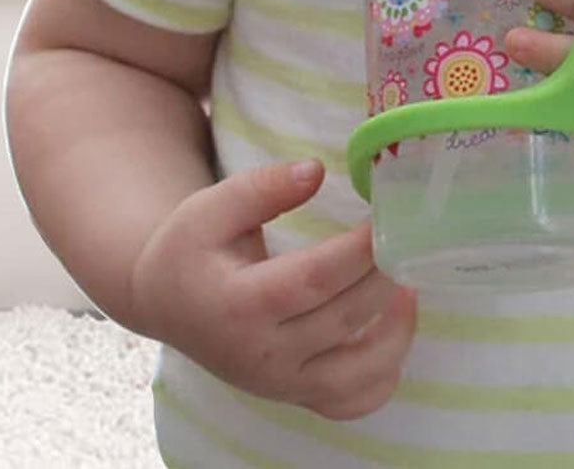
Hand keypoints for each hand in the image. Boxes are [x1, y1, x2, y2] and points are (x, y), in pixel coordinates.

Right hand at [130, 160, 416, 419]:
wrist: (164, 304)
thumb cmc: (190, 250)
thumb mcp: (208, 209)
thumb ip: (261, 188)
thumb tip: (316, 170)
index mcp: (236, 305)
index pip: (312, 279)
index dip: (357, 250)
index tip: (387, 216)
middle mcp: (260, 354)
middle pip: (342, 319)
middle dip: (384, 277)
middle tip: (409, 239)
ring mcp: (280, 383)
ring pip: (356, 375)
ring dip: (396, 332)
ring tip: (409, 284)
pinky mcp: (296, 394)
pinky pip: (352, 402)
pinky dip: (385, 376)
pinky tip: (393, 330)